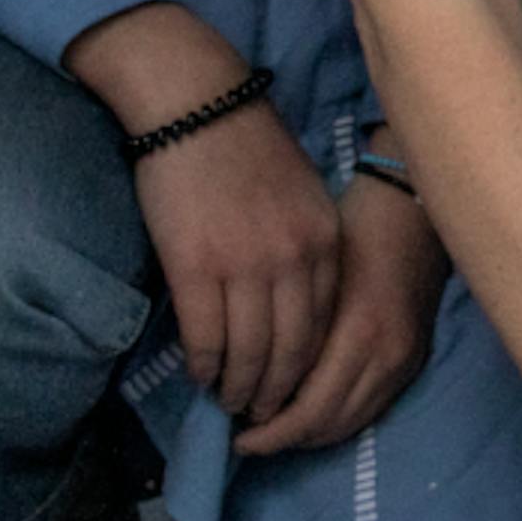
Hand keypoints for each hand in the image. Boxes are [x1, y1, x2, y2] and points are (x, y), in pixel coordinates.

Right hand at [128, 82, 346, 426]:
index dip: (308, 366)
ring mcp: (245, 266)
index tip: (296, 387)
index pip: (326, 325)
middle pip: (292, 350)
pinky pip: (204, 336)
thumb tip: (296, 303)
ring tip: (229, 403)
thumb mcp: (304, 195)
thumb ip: (307, 246)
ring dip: (238, 387)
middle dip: (277, 391)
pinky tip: (200, 375)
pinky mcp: (195, 267)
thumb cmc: (248, 147)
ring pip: (248, 353)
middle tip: (262, 414)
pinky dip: (204, 364)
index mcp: (325, 241)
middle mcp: (293, 259)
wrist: (198, 106)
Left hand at [233, 173, 448, 456]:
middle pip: (327, 426)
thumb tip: (241, 374)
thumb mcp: (309, 272)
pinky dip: (335, 421)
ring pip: (348, 424)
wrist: (414, 209)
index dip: (268, 431)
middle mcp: (386, 356)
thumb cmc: (352, 228)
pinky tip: (308, 412)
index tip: (232, 432)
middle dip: (283, 439)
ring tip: (271, 428)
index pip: (308, 411)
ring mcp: (404, 362)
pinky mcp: (412, 361)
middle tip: (244, 437)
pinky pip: (369, 411)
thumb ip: (283, 328)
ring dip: (308, 434)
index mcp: (359, 332)